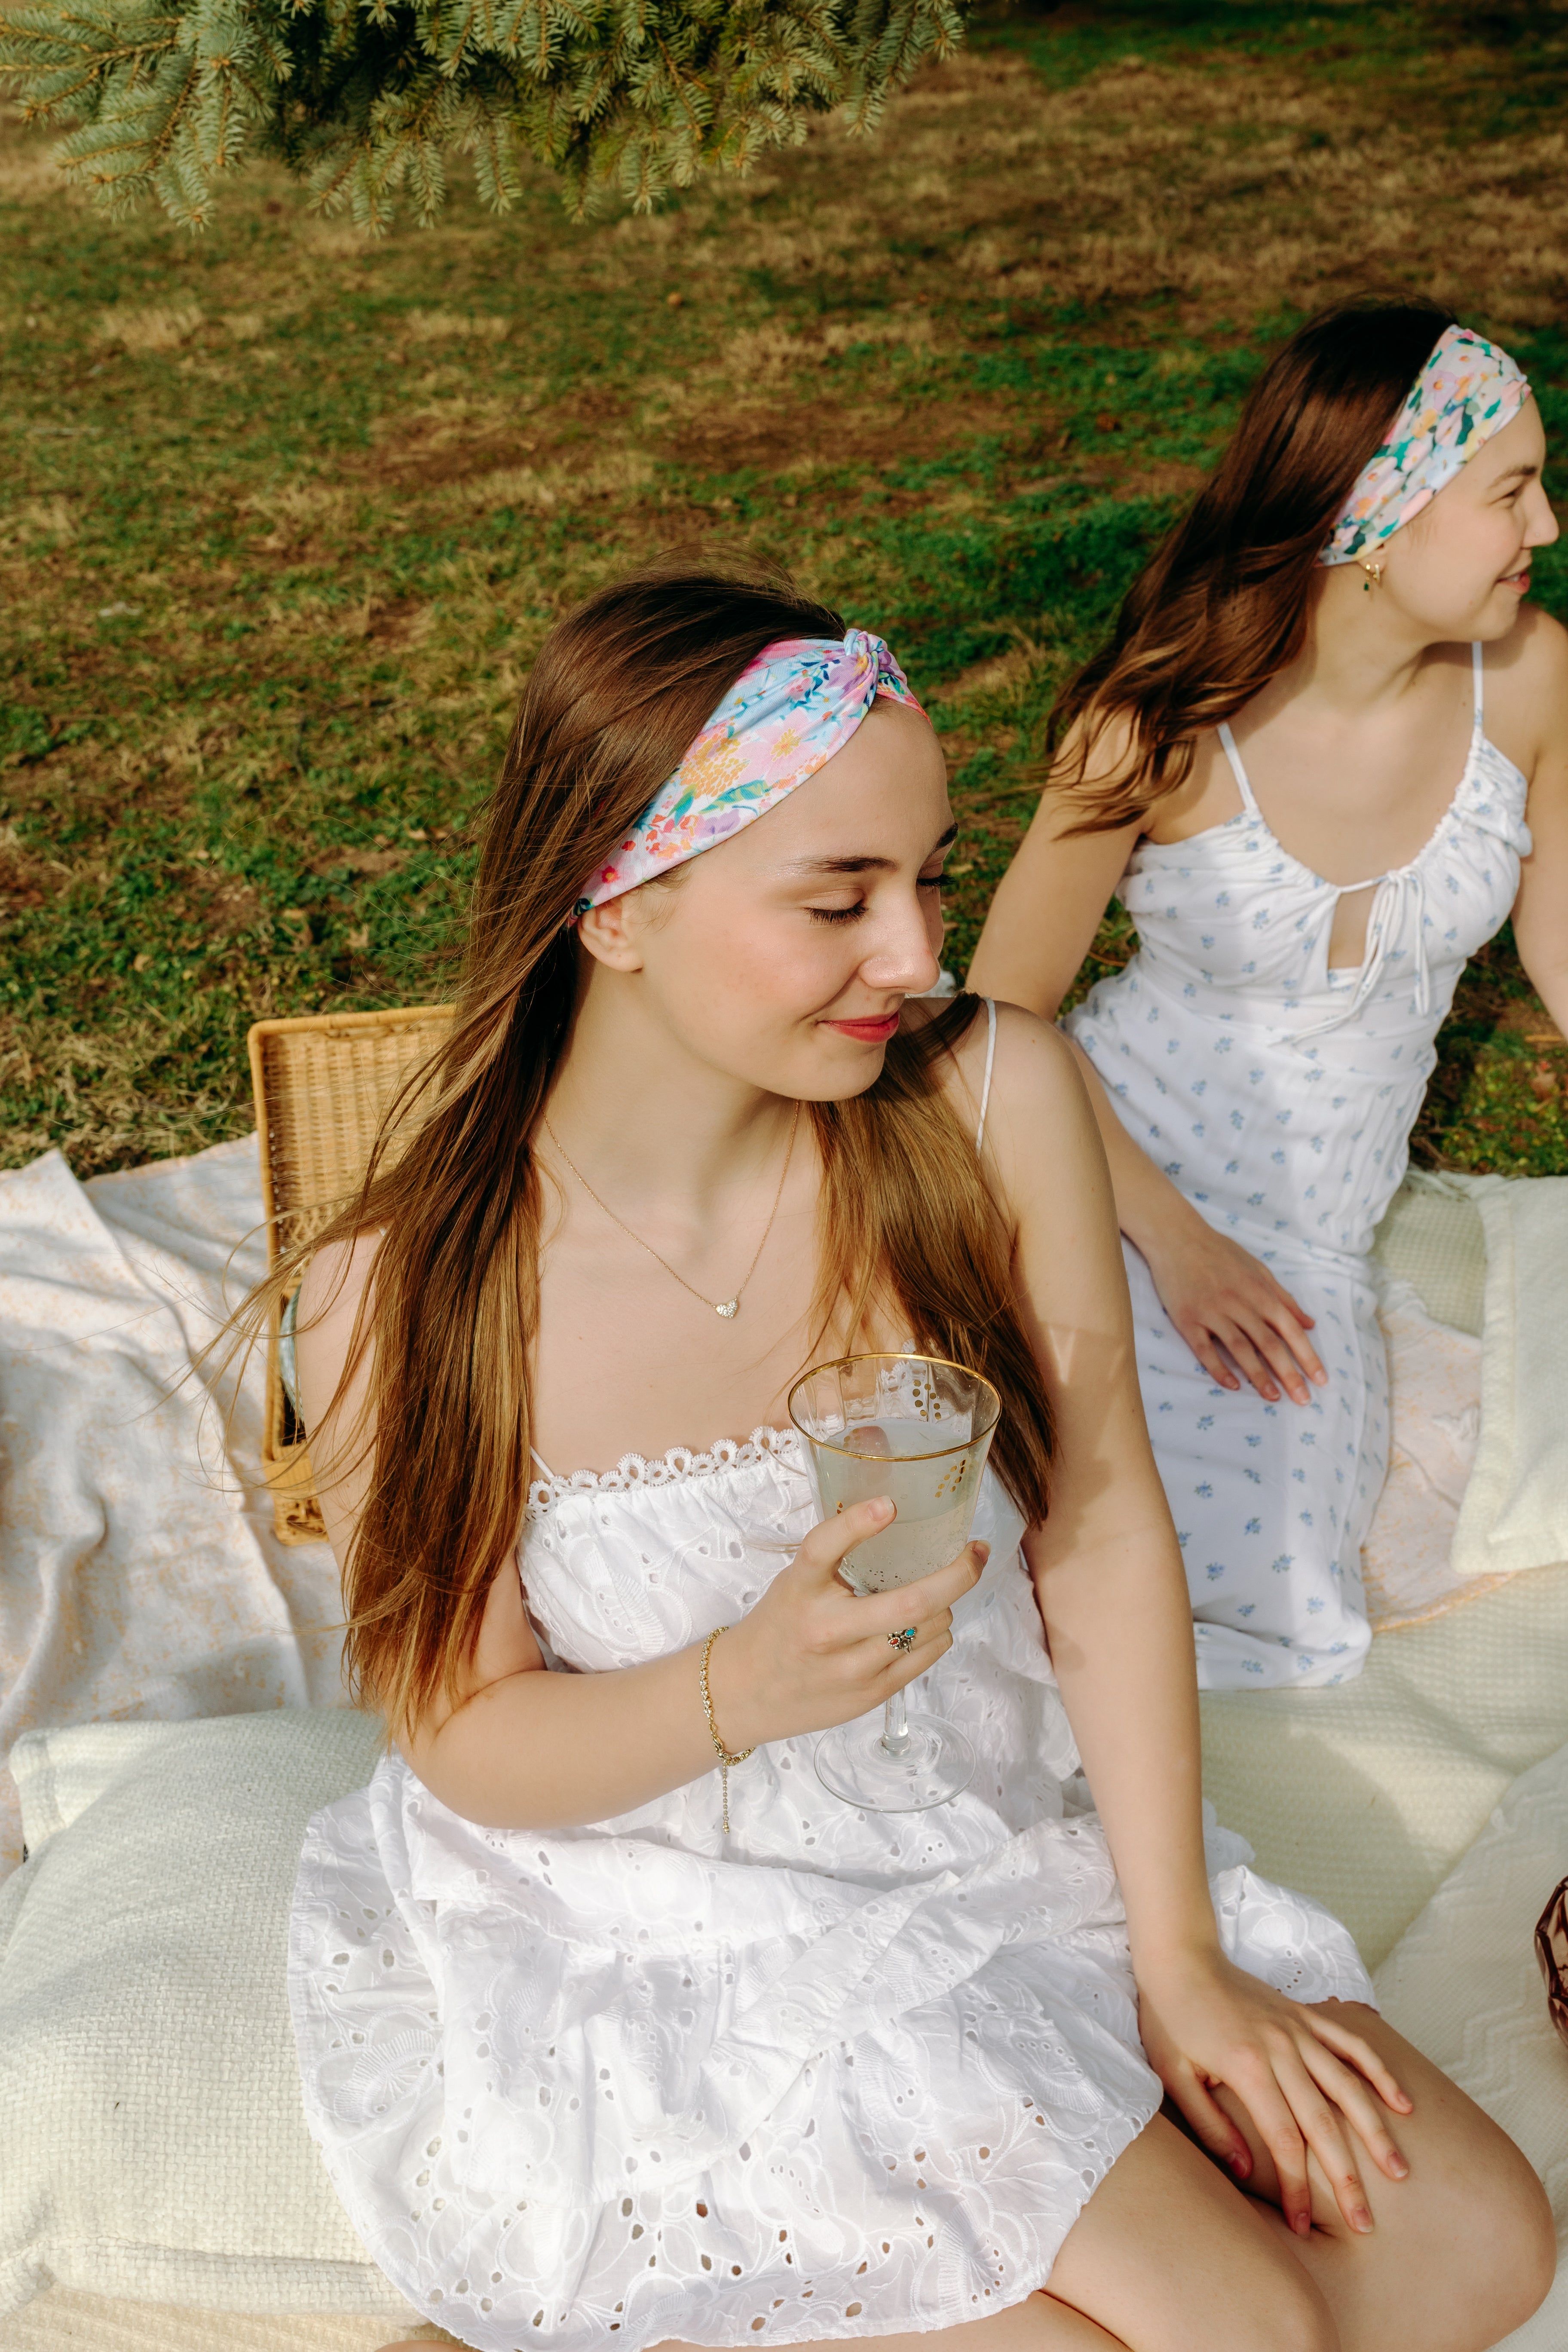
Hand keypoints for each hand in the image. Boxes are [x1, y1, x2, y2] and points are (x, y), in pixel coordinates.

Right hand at [710, 1496, 986, 1752]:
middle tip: (975, 1551)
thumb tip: (896, 1513)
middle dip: (958, 1574)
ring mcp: (851, 1669)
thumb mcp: (796, 1583)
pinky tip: (924, 1625)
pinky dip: (937, 1633)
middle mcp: (825, 1630)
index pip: (822, 1548)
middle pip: (909, 1603)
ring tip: (937, 1594)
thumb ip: (838, 1556)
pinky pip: (927, 1656)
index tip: (890, 1504)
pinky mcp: (871, 1695)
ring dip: (945, 1605)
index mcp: (799, 1589)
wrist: (746, 1693)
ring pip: (929, 1629)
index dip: (857, 1523)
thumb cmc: (781, 1625)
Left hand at [1137, 1944, 1412, 2236]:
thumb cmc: (1169, 2018)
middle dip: (1346, 2178)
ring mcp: (1297, 2028)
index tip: (1303, 2225)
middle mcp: (1281, 2048)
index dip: (1296, 2187)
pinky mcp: (1304, 2014)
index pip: (1282, 2140)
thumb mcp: (1174, 2076)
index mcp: (1247, 2066)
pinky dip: (1378, 2070)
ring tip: (1399, 2171)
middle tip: (1365, 2223)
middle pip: (1323, 2123)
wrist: (1179, 1955)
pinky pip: (1351, 2042)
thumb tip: (1246, 2174)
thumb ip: (1210, 2125)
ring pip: (1348, 2086)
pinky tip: (1402, 2101)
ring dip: (1376, 2131)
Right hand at [1141, 1210, 1325, 1404]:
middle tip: (1303, 1400)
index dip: (1307, 1356)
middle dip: (1289, 1374)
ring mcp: (1212, 1312)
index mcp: (1259, 1292)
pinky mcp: (1187, 1319)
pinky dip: (1219, 1369)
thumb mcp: (1258, 1269)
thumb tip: (1310, 1324)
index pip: (1290, 1330)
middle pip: (1268, 1345)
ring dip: (1259, 1377)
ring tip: (1273, 1398)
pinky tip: (1234, 1386)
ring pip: (1240, 1350)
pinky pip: (1205, 1350)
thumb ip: (1283, 1298)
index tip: (1321, 1380)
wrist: (1176, 1237)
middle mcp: (1238, 1303)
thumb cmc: (1220, 1253)